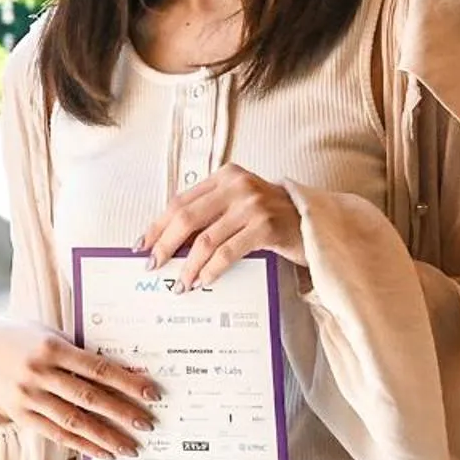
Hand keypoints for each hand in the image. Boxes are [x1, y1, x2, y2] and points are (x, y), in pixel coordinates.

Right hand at [0, 316, 156, 459]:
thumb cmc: (21, 337)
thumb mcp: (49, 334)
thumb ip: (78, 352)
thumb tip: (120, 373)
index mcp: (51, 347)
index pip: (98, 369)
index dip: (127, 383)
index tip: (151, 394)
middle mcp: (40, 373)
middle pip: (90, 398)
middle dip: (122, 413)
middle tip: (147, 424)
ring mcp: (28, 396)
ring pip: (74, 420)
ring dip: (105, 436)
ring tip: (129, 447)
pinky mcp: (20, 414)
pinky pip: (55, 432)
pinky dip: (80, 444)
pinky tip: (101, 452)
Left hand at [139, 163, 305, 291]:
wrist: (317, 223)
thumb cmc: (273, 217)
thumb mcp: (238, 206)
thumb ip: (210, 214)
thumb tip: (170, 243)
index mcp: (225, 176)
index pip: (180, 201)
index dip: (158, 225)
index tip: (142, 245)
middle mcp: (237, 185)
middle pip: (186, 218)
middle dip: (165, 245)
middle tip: (154, 265)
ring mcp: (252, 205)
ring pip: (205, 239)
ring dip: (188, 266)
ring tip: (180, 283)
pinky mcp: (266, 226)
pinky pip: (228, 252)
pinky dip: (211, 269)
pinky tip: (203, 281)